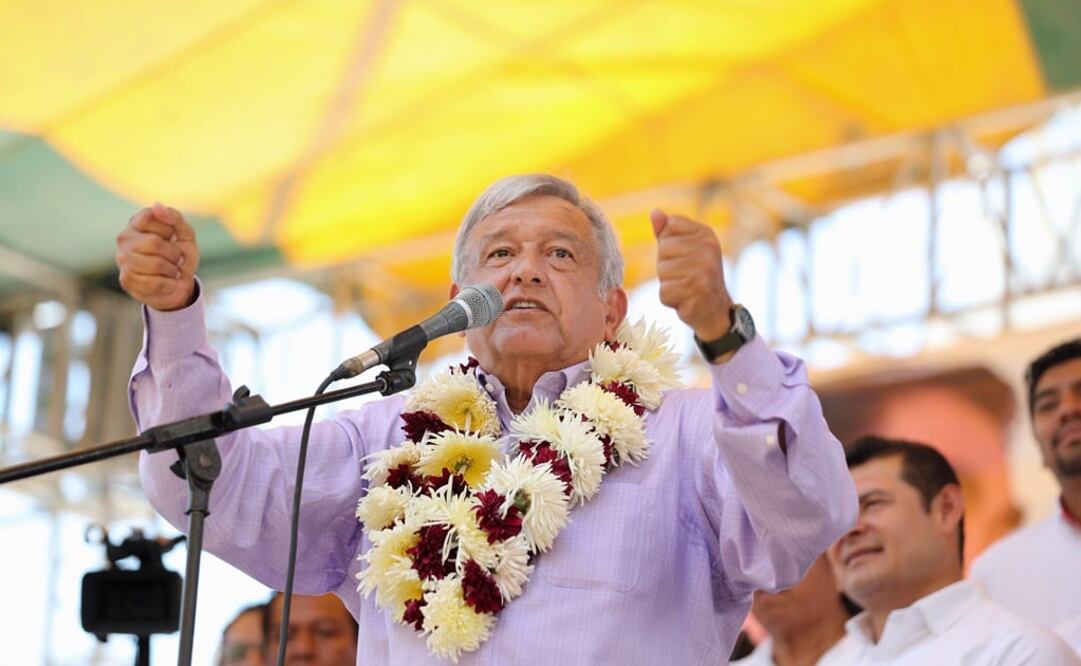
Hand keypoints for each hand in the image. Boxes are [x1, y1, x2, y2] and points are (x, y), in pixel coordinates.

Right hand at [116, 202, 199, 310]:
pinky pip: (154, 283)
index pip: (151, 217)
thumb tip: (156, 205)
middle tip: (177, 258)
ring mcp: (123, 260)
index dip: (169, 229)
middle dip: (174, 253)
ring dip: (172, 270)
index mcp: (137, 222)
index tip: (173, 237)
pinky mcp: (126, 280)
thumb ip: (174, 217)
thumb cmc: (180, 254)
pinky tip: (169, 283)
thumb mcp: (185, 233)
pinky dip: (169, 284)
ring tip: (172, 271)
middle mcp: (125, 239)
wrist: (180, 283)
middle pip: (154, 243)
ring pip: (155, 264)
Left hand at [651, 209, 732, 341]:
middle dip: (666, 266)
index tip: (684, 256)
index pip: (669, 225)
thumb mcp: (684, 248)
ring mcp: (704, 270)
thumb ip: (668, 231)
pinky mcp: (696, 291)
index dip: (668, 244)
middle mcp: (708, 249)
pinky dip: (670, 299)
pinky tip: (685, 299)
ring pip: (662, 271)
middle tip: (684, 275)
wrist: (714, 309)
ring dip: (668, 283)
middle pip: (663, 248)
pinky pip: (665, 291)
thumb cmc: (694, 275)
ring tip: (685, 287)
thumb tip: (654, 212)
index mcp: (706, 234)